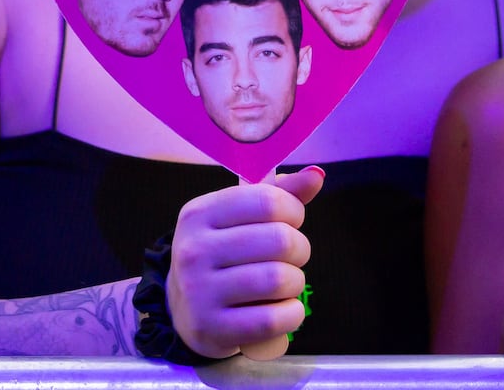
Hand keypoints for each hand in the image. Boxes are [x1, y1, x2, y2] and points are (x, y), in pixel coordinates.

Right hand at [167, 165, 324, 360]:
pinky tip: (285, 310)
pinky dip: (292, 315)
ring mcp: (199, 292)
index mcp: (200, 214)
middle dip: (299, 249)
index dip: (293, 211)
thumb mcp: (241, 219)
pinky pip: (273, 319)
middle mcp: (194, 250)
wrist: (186, 312)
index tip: (291, 222)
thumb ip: (280, 194)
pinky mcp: (211, 328)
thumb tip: (317, 175)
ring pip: (279, 279)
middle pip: (279, 240)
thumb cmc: (225, 255)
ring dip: (296, 282)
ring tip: (287, 283)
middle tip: (293, 257)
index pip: (267, 200)